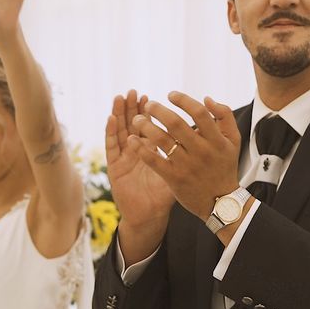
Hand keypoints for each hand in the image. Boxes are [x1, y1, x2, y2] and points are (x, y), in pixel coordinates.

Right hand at [106, 90, 174, 230]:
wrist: (150, 216)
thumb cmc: (164, 194)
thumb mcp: (178, 170)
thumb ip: (185, 153)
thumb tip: (199, 134)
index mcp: (150, 150)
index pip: (147, 125)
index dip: (147, 111)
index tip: (149, 96)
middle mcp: (135, 151)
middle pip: (131, 124)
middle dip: (132, 107)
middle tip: (133, 92)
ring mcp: (123, 157)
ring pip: (119, 131)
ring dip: (119, 114)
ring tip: (120, 98)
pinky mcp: (114, 167)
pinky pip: (111, 147)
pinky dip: (110, 132)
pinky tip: (111, 119)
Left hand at [128, 91, 240, 220]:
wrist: (220, 201)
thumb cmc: (224, 166)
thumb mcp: (233, 140)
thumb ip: (224, 116)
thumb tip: (206, 98)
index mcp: (216, 139)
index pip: (199, 113)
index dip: (183, 100)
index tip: (170, 95)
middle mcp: (201, 151)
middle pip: (176, 123)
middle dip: (158, 110)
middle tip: (148, 105)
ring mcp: (187, 165)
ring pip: (162, 140)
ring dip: (146, 126)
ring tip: (137, 119)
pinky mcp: (174, 178)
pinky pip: (154, 161)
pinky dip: (141, 149)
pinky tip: (132, 140)